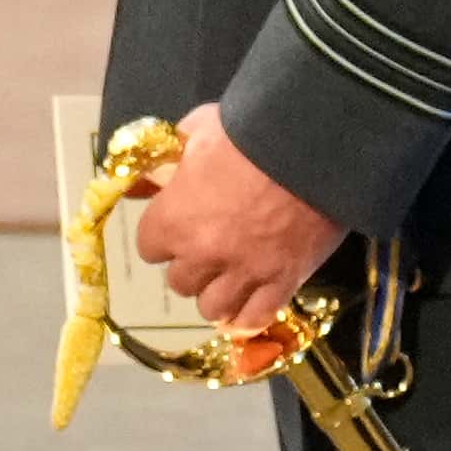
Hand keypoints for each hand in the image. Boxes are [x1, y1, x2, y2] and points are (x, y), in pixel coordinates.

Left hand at [122, 100, 341, 337]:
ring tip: (229, 278)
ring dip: (217, 294)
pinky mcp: (284, 281)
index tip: (179, 224)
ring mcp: (245, 272)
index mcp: (174, 219)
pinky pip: (255, 319)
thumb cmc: (248, 132)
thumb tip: (137, 185)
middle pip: (180, 282)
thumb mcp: (194, 133)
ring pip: (213, 308)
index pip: (149, 247)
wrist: (312, 143)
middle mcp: (203, 253)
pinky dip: (247, 318)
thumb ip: (162, 163)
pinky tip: (246, 307)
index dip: (163, 236)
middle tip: (210, 248)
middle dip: (191, 266)